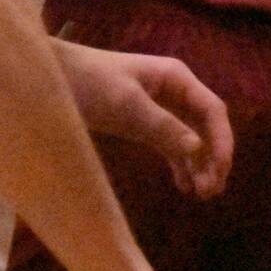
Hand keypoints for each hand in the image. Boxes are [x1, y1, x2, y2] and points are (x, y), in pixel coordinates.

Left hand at [54, 40, 231, 197]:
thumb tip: (198, 150)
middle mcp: (173, 90)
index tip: (220, 170)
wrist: (48, 76)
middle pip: (205, 127)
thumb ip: (162, 126)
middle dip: (212, 158)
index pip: (212, 111)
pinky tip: (184, 186)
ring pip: (190, 139)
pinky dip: (179, 164)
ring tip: (201, 194)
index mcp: (175, 77)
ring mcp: (158, 107)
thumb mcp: (126, 103)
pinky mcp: (141, 122)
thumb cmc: (87, 81)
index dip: (222, 141)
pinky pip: (169, 145)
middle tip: (211, 191)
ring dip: (198, 165)